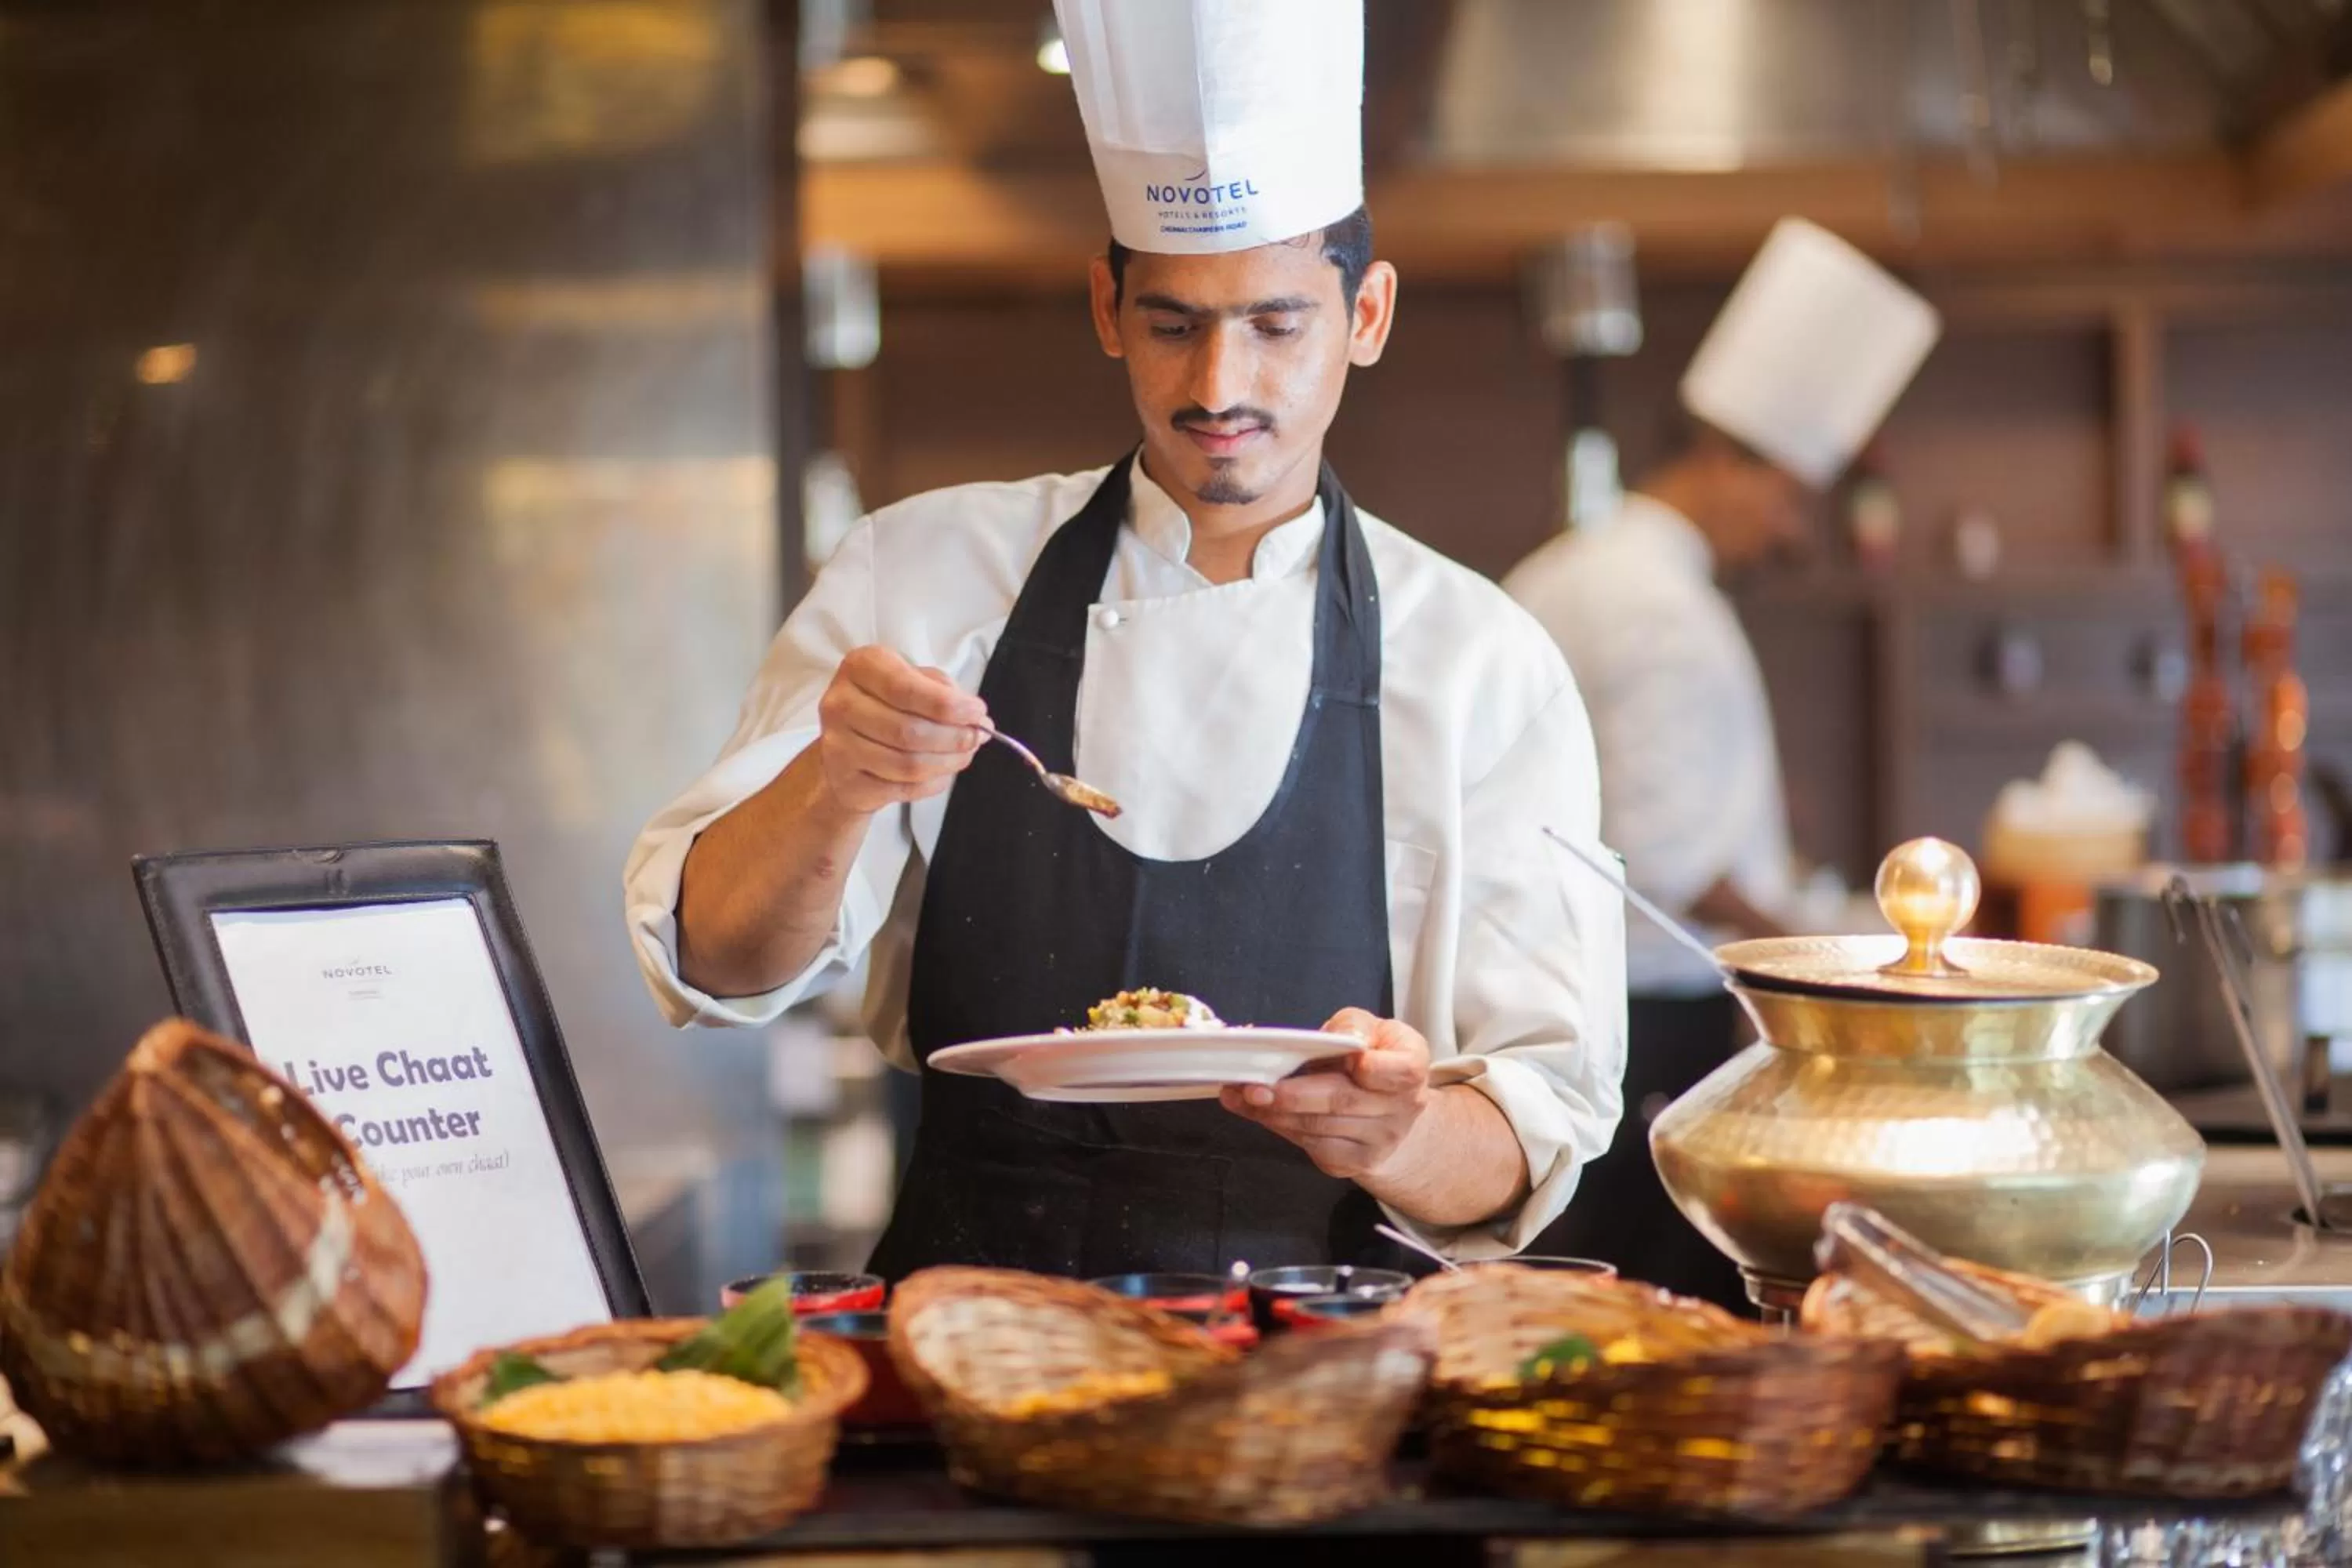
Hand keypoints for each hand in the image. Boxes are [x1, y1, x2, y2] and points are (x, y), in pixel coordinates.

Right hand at [813, 646, 987, 815]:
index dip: (948, 705)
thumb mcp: (912, 681)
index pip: (905, 688)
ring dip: (948, 763)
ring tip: (964, 755)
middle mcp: (841, 704)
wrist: (846, 750)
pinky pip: (902, 789)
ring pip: (907, 764)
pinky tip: (941, 772)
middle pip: (909, 730)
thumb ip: (944, 693)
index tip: (977, 712)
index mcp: (860, 667)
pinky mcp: (846, 783)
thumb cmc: (886, 707)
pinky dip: (932, 783)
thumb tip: (978, 720)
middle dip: (954, 737)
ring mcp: (838, 747)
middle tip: (977, 738)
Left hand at [1217, 1008, 1433, 1180]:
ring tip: (1240, 1096)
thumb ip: (1351, 1026)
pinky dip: (1279, 1128)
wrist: (1393, 1109)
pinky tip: (1258, 1113)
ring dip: (1273, 1113)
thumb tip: (1327, 1039)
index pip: (1397, 1072)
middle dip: (1292, 1095)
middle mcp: (1402, 1109)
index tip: (1349, 1062)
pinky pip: (1311, 1146)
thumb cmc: (1374, 1057)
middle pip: (1342, 1101)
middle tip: (1253, 1087)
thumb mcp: (1370, 1029)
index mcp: (1411, 1067)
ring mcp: (1379, 1141)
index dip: (1371, 1068)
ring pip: (1319, 1128)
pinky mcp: (1356, 1162)